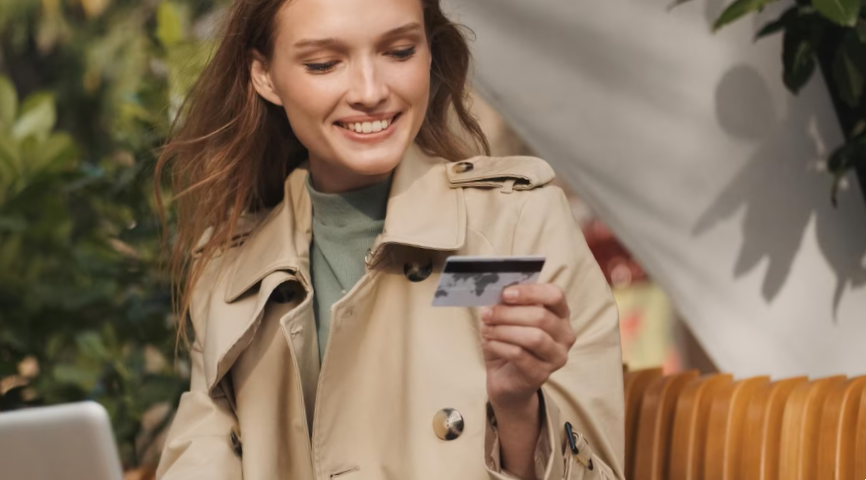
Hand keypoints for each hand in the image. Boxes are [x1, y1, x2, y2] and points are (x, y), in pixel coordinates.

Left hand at [481, 284, 575, 410]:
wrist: (505, 379)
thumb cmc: (509, 343)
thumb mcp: (508, 319)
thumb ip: (508, 304)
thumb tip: (497, 293)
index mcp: (560, 314)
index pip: (555, 295)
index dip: (530, 292)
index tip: (506, 294)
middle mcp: (565, 335)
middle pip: (541, 316)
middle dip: (508, 313)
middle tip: (487, 314)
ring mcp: (557, 356)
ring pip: (534, 337)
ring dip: (504, 330)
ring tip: (487, 329)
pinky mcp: (542, 374)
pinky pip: (520, 355)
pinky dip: (500, 346)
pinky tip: (489, 343)